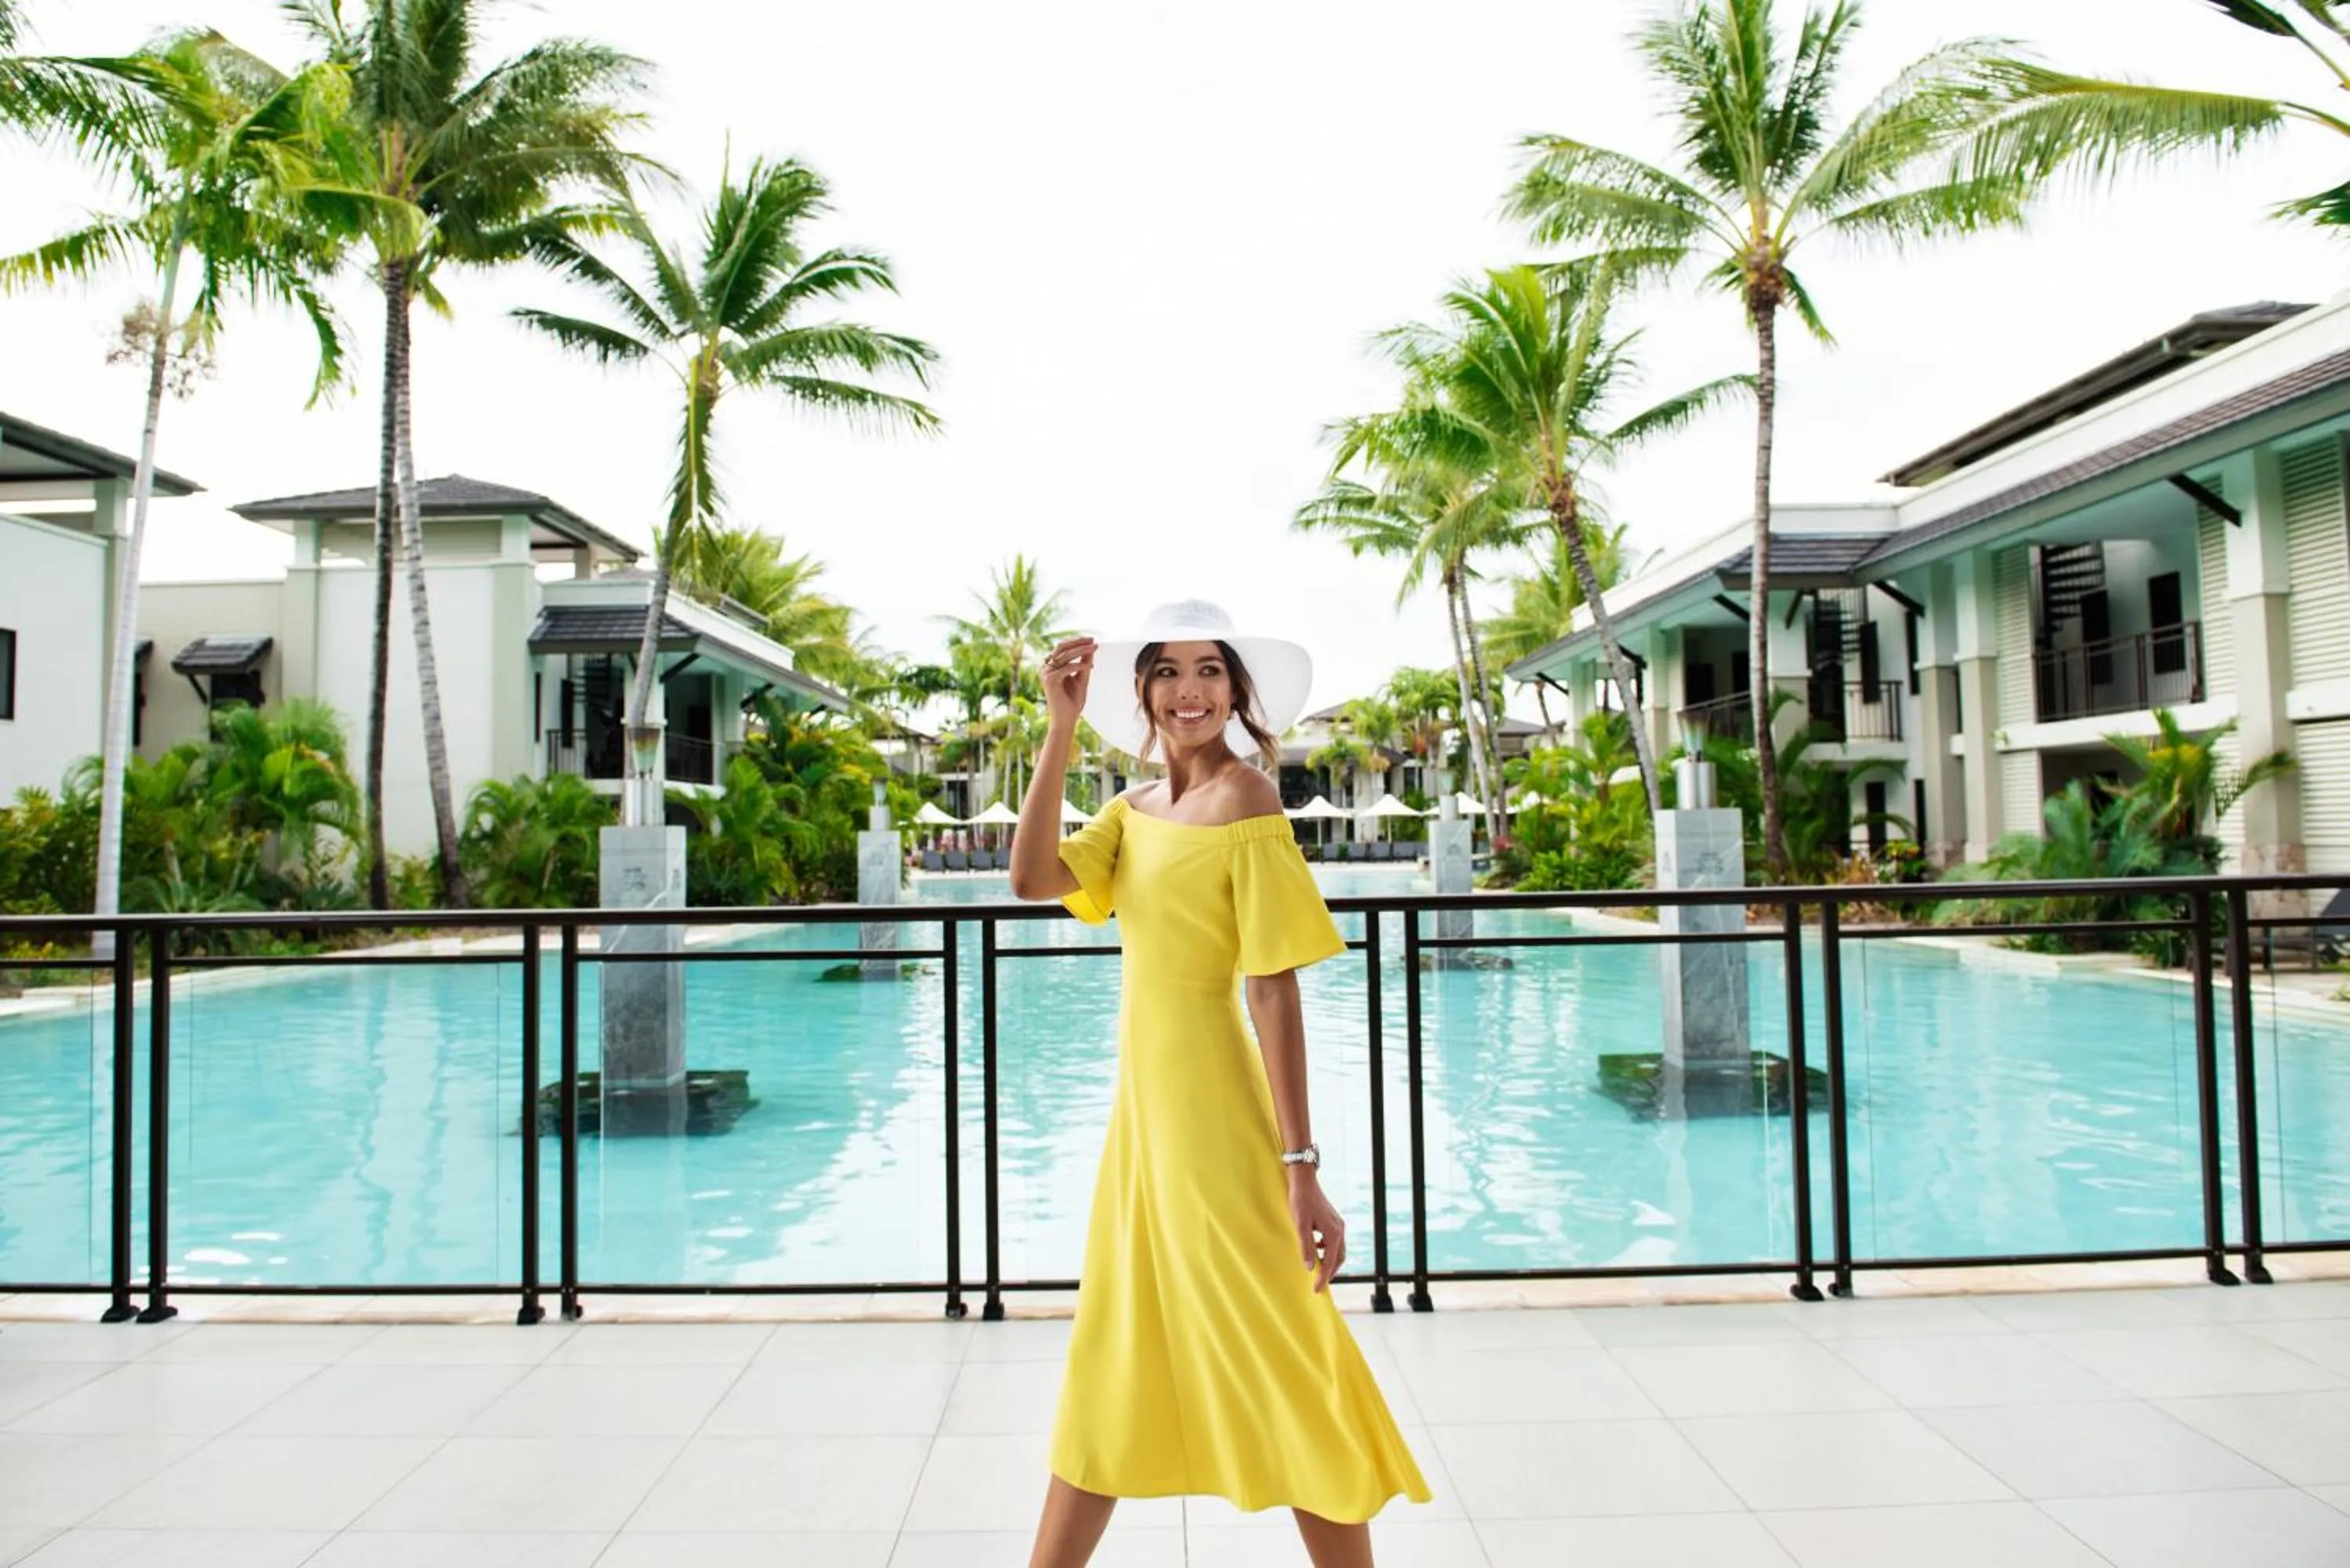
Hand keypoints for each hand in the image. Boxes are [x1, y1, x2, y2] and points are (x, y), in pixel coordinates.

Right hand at [1040, 636, 1095, 731]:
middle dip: (1078, 642)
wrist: (1066, 719)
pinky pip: (1066, 668)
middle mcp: (1046, 668)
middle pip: (1061, 647)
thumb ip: (1084, 663)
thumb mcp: (1082, 678)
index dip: (1077, 641)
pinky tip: (1090, 666)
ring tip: (1093, 648)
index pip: (1062, 647)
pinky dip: (1079, 665)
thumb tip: (1091, 647)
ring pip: (1064, 655)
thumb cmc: (1073, 701)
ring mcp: (1046, 673)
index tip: (1092, 640)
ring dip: (1080, 650)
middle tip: (1092, 641)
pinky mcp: (1049, 680)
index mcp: (1051, 666)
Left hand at [1288, 1169, 1345, 1293]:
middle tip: (1318, 1283)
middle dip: (1330, 1273)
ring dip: (1330, 1262)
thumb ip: (1305, 1246)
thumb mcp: (1300, 1225)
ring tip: (1317, 1269)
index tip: (1316, 1290)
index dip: (1323, 1278)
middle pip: (1339, 1259)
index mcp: (1333, 1234)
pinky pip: (1335, 1242)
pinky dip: (1328, 1250)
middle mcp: (1340, 1230)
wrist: (1304, 1181)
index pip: (1329, 1263)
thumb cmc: (1301, 1201)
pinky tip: (1316, 1248)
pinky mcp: (1334, 1221)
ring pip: (1338, 1250)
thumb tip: (1309, 1267)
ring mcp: (1338, 1225)